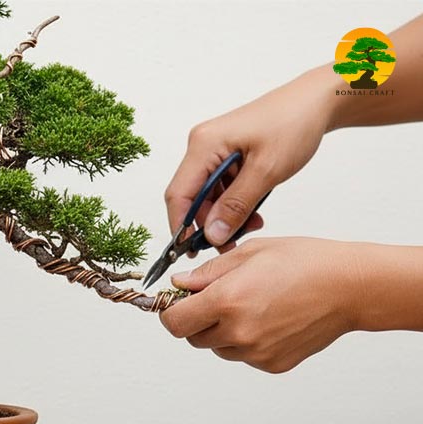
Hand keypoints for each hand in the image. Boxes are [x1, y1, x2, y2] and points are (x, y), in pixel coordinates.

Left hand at [159, 238, 364, 372]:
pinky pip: (244, 356)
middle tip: (219, 299)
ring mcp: (256, 353)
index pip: (174, 322)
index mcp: (227, 301)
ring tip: (251, 306)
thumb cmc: (304, 263)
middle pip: (193, 338)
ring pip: (218, 348)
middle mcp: (238, 332)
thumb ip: (207, 273)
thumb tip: (179, 285)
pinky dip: (246, 342)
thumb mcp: (249, 253)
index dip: (171, 312)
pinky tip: (269, 319)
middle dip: (197, 320)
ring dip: (222, 332)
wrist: (350, 287)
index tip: (178, 303)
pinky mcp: (273, 364)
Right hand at [165, 69, 337, 249]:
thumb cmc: (294, 124)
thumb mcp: (266, 171)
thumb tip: (212, 235)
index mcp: (204, 145)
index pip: (178, 194)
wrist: (316, 101)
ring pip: (207, 196)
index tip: (191, 251)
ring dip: (224, 216)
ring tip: (251, 226)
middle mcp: (202, 146)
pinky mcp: (226, 155)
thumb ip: (236, 206)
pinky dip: (233, 204)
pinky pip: (220, 187)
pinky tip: (253, 212)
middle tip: (230, 244)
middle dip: (208, 224)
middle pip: (191, 197)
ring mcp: (213, 151)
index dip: (180, 226)